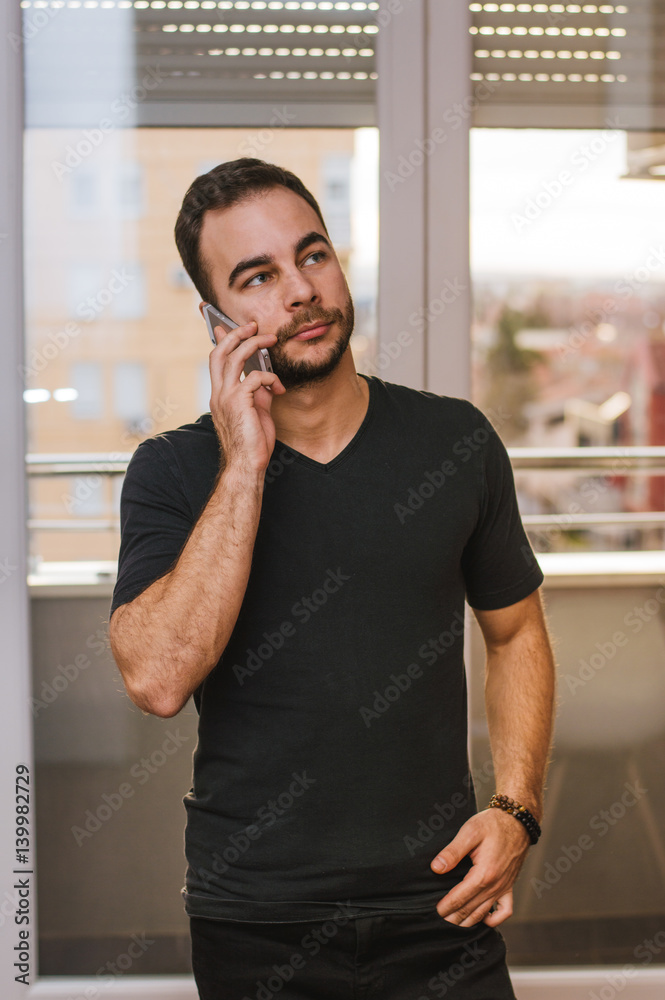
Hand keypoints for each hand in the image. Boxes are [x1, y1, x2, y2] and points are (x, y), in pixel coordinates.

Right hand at [209, 320, 285, 475]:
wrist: (247, 465)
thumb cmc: (253, 444)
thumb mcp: (257, 412)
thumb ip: (259, 393)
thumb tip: (267, 379)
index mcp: (220, 395)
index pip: (216, 361)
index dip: (221, 340)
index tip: (225, 325)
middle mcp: (218, 393)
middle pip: (220, 352)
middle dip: (235, 334)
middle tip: (252, 325)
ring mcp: (225, 397)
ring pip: (234, 357)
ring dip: (254, 344)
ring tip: (270, 339)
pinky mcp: (238, 402)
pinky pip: (256, 377)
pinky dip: (271, 378)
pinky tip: (279, 389)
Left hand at [429, 808, 530, 927]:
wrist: (517, 821)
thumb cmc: (492, 824)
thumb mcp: (470, 832)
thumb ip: (452, 852)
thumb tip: (436, 868)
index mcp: (484, 873)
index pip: (460, 898)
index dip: (445, 907)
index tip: (434, 912)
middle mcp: (495, 885)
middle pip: (470, 910)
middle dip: (453, 918)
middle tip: (437, 921)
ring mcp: (504, 888)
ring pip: (484, 915)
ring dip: (468, 922)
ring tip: (452, 924)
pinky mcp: (509, 886)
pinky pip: (505, 911)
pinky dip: (494, 920)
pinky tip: (483, 919)